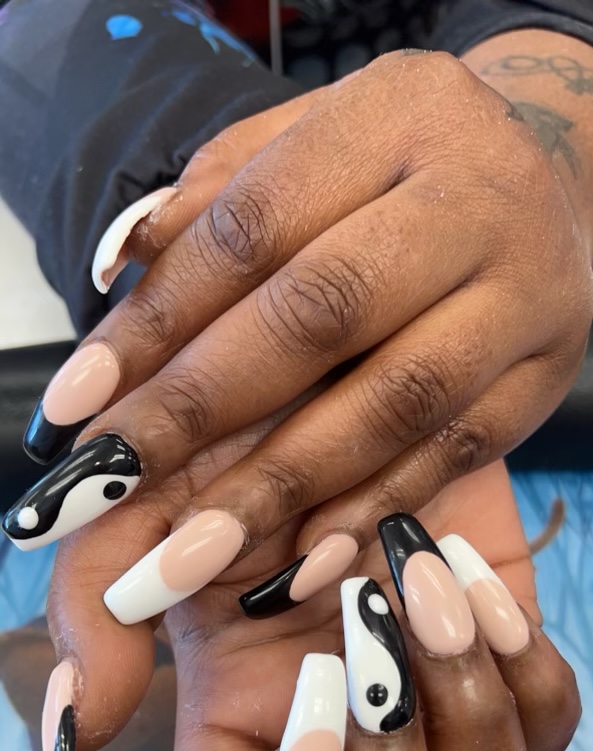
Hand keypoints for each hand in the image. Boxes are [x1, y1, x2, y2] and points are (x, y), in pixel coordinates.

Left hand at [8, 52, 591, 628]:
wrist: (551, 174)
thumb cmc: (400, 164)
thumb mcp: (310, 142)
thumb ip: (216, 199)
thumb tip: (118, 273)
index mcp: (396, 118)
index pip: (255, 227)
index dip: (160, 319)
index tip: (80, 400)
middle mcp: (472, 200)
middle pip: (321, 314)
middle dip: (204, 410)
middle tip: (114, 481)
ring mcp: (522, 296)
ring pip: (394, 401)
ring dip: (283, 485)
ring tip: (191, 548)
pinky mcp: (542, 379)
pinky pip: (454, 457)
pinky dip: (371, 511)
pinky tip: (301, 557)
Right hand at [40, 458, 579, 750]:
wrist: (336, 374)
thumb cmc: (229, 445)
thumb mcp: (139, 510)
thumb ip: (92, 613)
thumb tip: (82, 729)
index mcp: (239, 735)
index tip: (308, 709)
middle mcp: (338, 748)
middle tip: (366, 649)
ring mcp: (429, 715)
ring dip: (460, 709)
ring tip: (418, 584)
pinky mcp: (506, 666)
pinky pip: (548, 730)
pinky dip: (522, 669)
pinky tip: (467, 579)